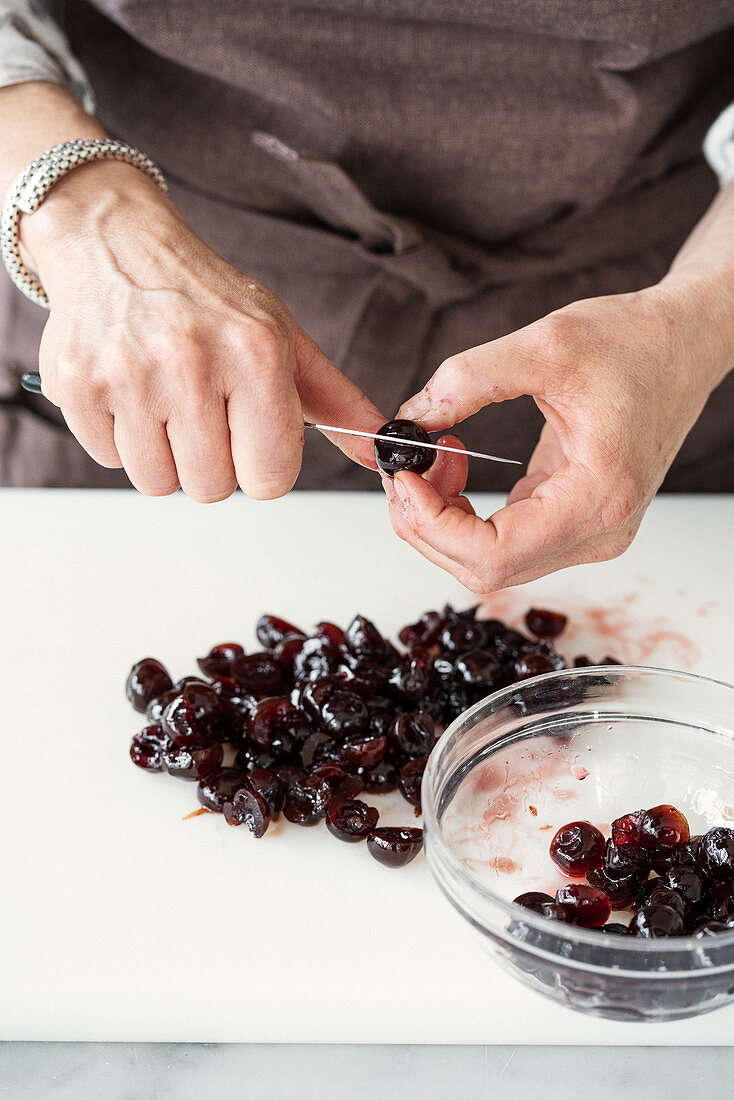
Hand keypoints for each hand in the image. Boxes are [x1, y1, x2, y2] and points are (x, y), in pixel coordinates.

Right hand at [23, 161, 382, 501]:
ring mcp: (128, 374)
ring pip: (158, 482)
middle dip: (212, 461)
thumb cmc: (209, 300)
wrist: (120, 246)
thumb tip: (384, 451)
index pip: (270, 479)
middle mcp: (191, 362)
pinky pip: (108, 460)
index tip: (250, 435)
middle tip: (203, 413)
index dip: (261, 465)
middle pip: (212, 489)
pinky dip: (120, 437)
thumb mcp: (284, 339)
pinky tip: (130, 392)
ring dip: (164, 455)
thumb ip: (337, 402)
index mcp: (255, 354)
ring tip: (165, 401)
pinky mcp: (77, 384)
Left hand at [382, 282, 727, 591]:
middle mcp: (600, 531)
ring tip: (435, 459)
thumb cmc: (634, 342)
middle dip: (428, 526)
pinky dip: (466, 516)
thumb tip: (410, 419)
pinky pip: (506, 542)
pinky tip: (456, 467)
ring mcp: (592, 534)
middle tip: (405, 468)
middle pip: (486, 570)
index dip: (433, 526)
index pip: (495, 554)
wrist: (683, 344)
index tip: (403, 477)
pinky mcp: (579, 524)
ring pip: (492, 564)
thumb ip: (469, 378)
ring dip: (444, 521)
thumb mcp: (545, 343)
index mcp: (599, 496)